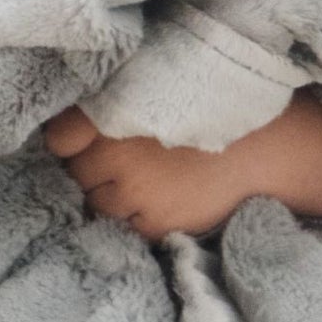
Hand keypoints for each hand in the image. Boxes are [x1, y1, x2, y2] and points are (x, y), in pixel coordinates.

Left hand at [40, 103, 256, 239]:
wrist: (261, 147)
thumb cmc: (207, 114)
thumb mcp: (153, 93)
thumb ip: (108, 108)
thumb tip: (62, 133)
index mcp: (114, 116)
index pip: (60, 139)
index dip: (70, 142)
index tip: (81, 143)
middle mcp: (118, 156)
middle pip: (76, 175)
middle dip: (92, 171)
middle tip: (120, 163)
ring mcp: (136, 194)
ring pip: (96, 204)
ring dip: (109, 197)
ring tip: (140, 184)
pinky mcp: (155, 223)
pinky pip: (124, 227)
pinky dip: (133, 219)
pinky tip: (157, 202)